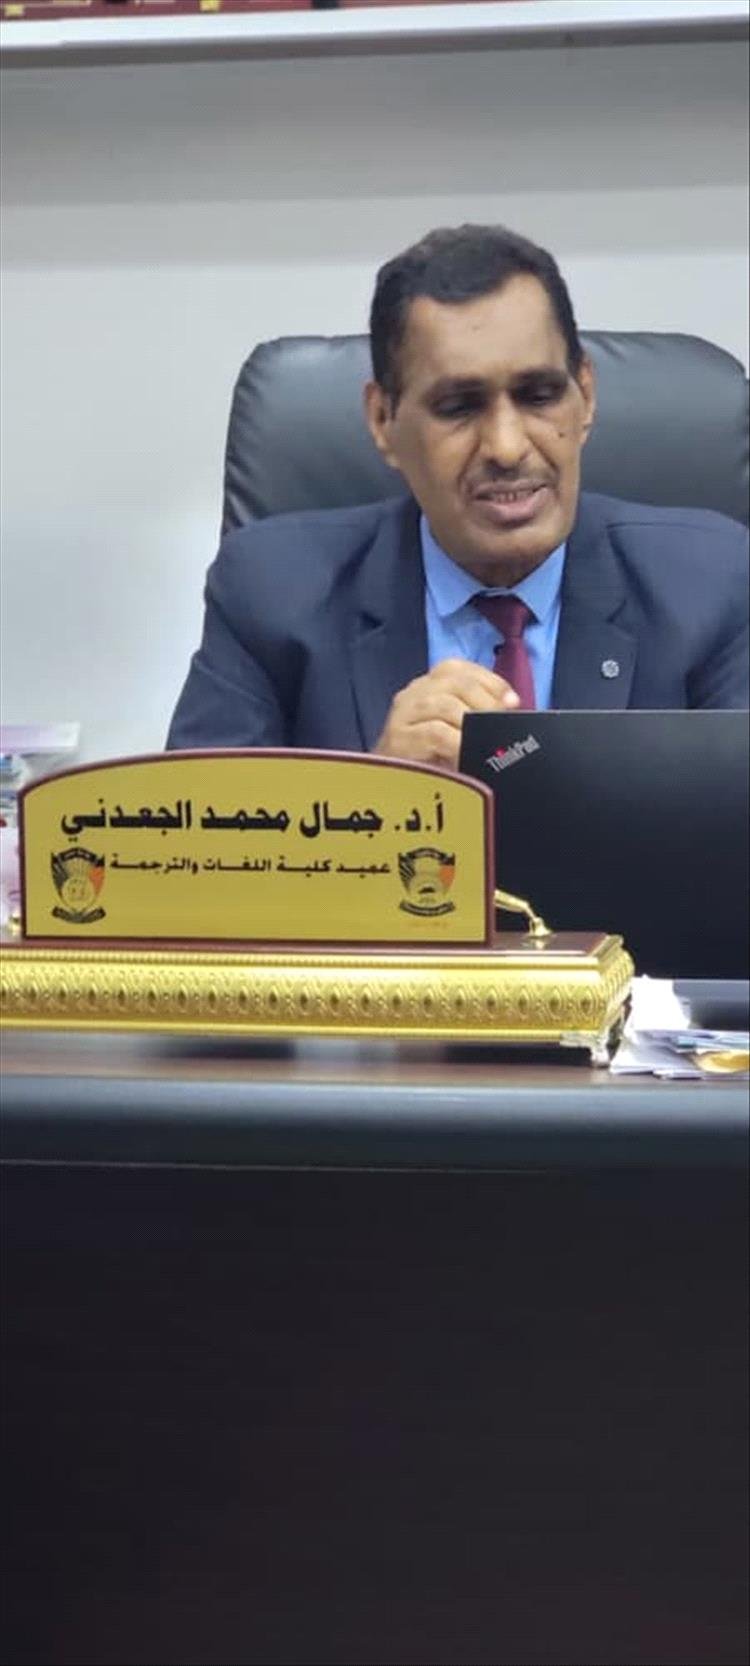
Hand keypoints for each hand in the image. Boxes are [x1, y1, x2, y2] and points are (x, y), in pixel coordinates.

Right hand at [373, 657, 519, 770]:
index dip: (489, 681)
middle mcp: (412, 693)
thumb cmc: (429, 760)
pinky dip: (458, 742)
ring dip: (473, 722)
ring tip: (487, 741)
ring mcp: (402, 715)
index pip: (458, 669)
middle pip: (455, 683)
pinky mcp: (397, 739)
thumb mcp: (455, 731)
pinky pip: (436, 733)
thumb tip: (511, 710)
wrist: (390, 787)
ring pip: (445, 704)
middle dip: (486, 702)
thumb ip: (476, 716)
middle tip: (502, 723)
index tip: (512, 701)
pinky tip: (467, 753)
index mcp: (427, 685)